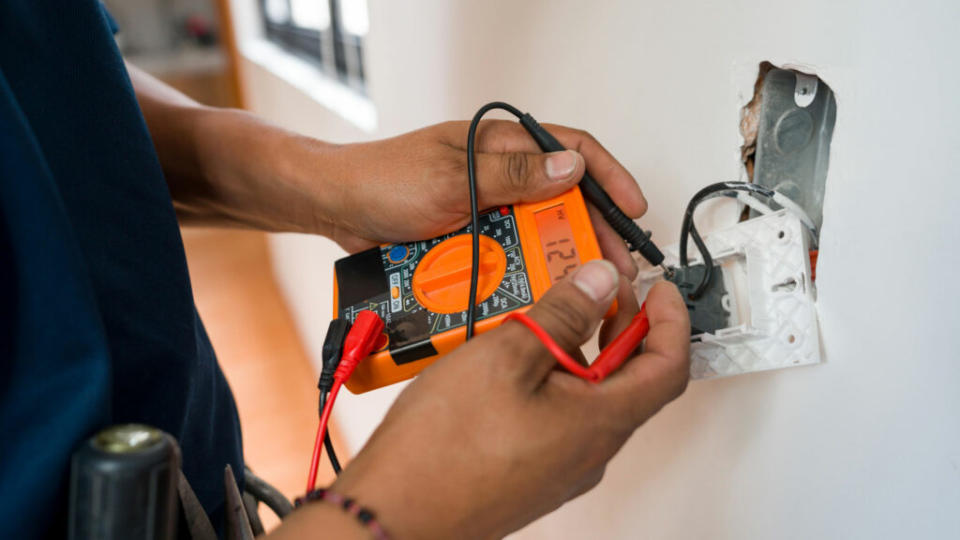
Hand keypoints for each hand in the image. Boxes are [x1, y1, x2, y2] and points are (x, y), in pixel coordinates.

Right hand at [314, 261, 688, 537]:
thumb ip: (562, 314)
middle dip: (621, 328)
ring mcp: (560, 466)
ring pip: (590, 398)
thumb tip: (598, 284)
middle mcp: (589, 450)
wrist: (394, 513)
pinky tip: (513, 361)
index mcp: (600, 421)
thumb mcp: (508, 355)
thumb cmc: (444, 449)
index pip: (668, 366)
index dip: (672, 321)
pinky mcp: (530, 471)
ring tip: (544, 317)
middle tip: (598, 291)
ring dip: (580, 352)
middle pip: (630, 381)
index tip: (660, 291)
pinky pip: (559, 417)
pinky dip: (552, 379)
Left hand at [321, 121, 647, 277]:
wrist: (337, 210)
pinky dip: (523, 274)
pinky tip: (538, 294)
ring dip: (560, 258)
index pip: (571, 149)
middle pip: (563, 200)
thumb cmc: (384, 179)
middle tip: (615, 264)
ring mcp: (486, 209)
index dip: (609, 177)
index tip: (633, 208)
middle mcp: (499, 176)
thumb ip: (513, 174)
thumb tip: (572, 169)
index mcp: (500, 145)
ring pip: (538, 234)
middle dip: (593, 230)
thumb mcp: (453, 175)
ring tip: (583, 286)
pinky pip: (507, 257)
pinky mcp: (471, 240)